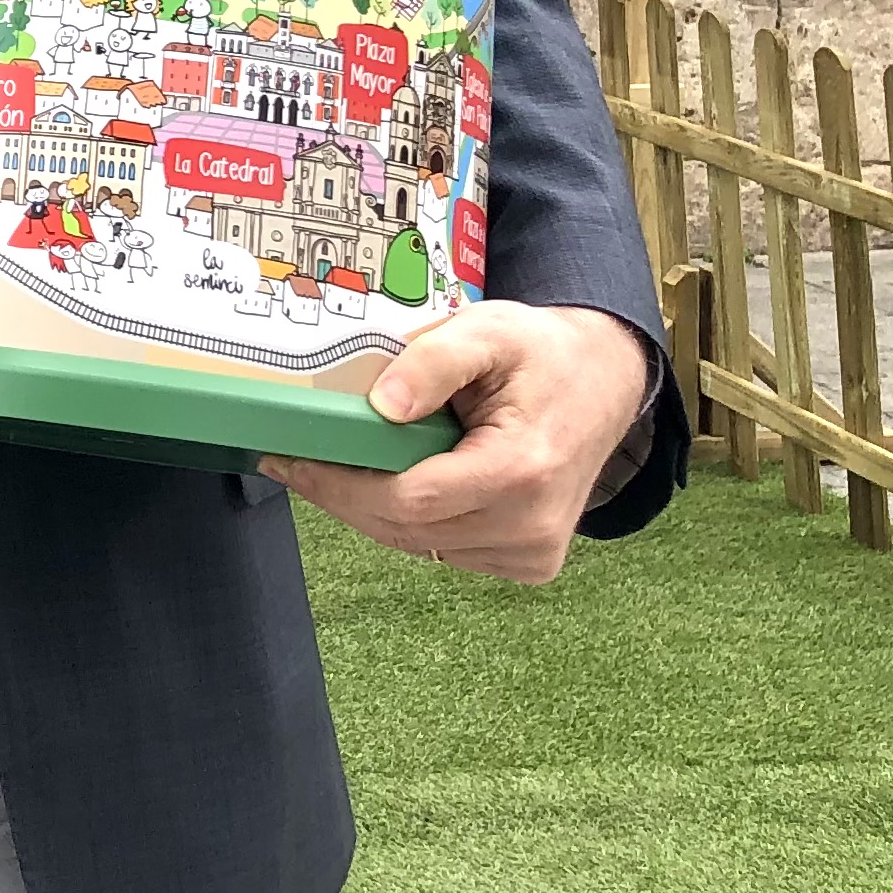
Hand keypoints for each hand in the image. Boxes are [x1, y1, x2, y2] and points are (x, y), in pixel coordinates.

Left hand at [262, 302, 655, 585]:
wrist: (605, 382)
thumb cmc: (543, 353)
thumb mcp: (489, 331)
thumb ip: (434, 361)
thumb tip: (380, 406)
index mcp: (523, 470)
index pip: (408, 499)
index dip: (339, 484)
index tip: (288, 459)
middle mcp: (531, 525)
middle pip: (406, 529)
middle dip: (341, 496)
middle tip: (292, 461)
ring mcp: (533, 551)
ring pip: (419, 545)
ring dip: (368, 510)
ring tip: (329, 466)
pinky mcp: (529, 561)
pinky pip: (445, 549)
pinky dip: (407, 521)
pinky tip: (384, 485)